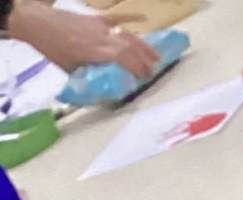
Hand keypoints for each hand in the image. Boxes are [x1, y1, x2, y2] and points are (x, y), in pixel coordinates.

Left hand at [9, 3, 159, 77]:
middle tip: (153, 72)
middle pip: (130, 47)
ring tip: (156, 57)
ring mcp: (100, 26)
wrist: (39, 23)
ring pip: (127, 34)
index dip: (137, 68)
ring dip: (143, 46)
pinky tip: (144, 19)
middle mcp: (101, 37)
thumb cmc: (53, 49)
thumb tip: (103, 91)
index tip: (144, 78)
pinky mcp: (96, 18)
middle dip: (144, 60)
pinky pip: (117, 18)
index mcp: (95, 52)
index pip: (123, 58)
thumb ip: (90, 77)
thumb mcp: (72, 70)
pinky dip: (131, 18)